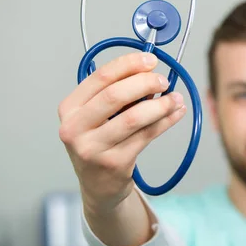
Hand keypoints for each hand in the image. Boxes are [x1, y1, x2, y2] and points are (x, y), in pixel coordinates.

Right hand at [58, 52, 185, 214]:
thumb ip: (117, 93)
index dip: (128, 64)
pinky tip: (176, 113)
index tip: (150, 59)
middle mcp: (75, 128)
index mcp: (69, 108)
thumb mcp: (96, 116)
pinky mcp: (114, 163)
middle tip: (164, 80)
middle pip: (115, 95)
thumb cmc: (99, 142)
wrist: (98, 185)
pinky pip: (147, 135)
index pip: (100, 77)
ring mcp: (93, 148)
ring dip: (160, 104)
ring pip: (133, 118)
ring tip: (176, 98)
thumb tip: (150, 71)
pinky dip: (166, 121)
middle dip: (145, 83)